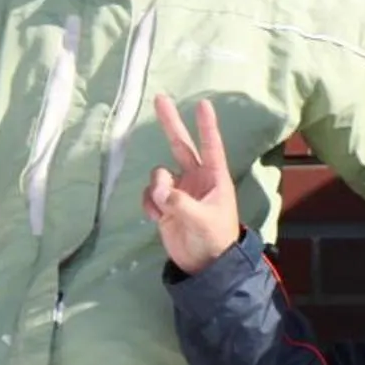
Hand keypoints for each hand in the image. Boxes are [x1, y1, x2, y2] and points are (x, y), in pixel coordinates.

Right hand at [145, 95, 242, 275]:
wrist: (203, 266)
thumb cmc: (214, 240)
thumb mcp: (202, 221)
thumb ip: (180, 203)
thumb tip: (159, 190)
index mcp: (214, 179)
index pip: (210, 146)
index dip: (206, 125)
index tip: (203, 104)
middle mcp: (196, 179)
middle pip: (180, 145)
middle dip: (170, 123)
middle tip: (161, 98)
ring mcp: (179, 191)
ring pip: (158, 175)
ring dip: (157, 189)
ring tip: (165, 209)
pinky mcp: (165, 205)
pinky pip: (150, 194)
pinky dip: (150, 204)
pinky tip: (158, 218)